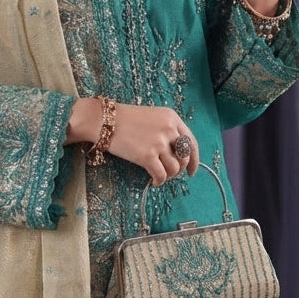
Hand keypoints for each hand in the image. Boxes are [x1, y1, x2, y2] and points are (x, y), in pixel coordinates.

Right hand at [67, 98, 197, 185]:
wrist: (104, 120)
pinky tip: (153, 181)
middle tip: (170, 173)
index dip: (194, 159)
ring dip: (168, 176)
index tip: (192, 170)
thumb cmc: (125, 119)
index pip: (191, 142)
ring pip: (174, 168)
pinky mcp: (147, 156)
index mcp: (172, 118)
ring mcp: (159, 143)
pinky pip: (161, 175)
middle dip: (180, 169)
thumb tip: (177, 152)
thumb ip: (167, 129)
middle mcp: (169, 129)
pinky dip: (159, 181)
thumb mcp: (153, 116)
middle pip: (185, 156)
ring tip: (159, 175)